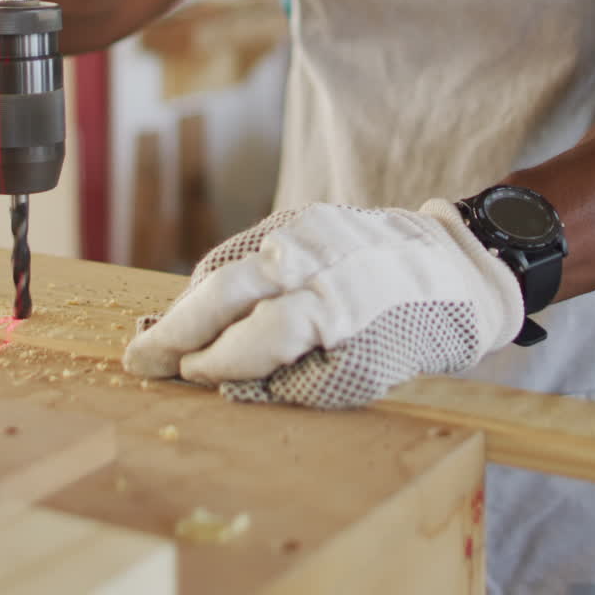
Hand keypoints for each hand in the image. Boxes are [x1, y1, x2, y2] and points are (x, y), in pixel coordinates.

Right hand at [123, 200, 523, 408]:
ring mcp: (306, 229)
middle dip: (175, 329)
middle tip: (138, 358)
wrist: (456, 265)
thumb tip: (224, 380)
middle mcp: (314, 259)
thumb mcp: (364, 376)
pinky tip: (202, 301)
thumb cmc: (414, 332)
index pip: (251, 339)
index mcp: (335, 307)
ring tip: (162, 336)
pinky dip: (218, 277)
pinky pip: (245, 247)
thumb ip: (291, 379)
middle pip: (223, 291)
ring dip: (190, 302)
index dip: (211, 363)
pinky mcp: (303, 214)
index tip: (186, 377)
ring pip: (227, 265)